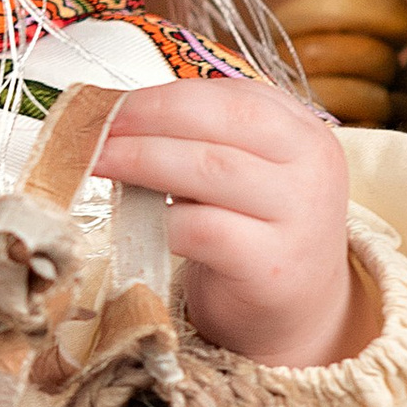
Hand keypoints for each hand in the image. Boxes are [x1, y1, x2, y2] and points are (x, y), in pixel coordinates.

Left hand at [93, 79, 373, 368]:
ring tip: (96, 162)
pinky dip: (160, 220)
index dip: (162, 96)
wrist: (295, 310)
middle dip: (147, 118)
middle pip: (222, 120)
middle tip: (93, 128)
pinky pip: (204, 229)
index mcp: (302, 132)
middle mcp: (313, 168)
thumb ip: (193, 139)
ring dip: (140, 160)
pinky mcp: (273, 266)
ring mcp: (300, 218)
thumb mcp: (234, 171)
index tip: (109, 102)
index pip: (230, 95)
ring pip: (210, 168)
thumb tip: (112, 112)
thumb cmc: (250, 229)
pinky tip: (137, 221)